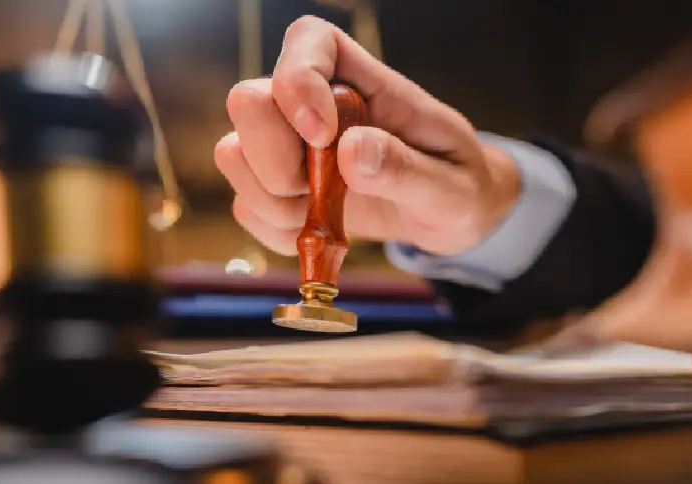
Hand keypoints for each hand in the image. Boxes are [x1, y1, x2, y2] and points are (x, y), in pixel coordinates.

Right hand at [216, 15, 519, 256]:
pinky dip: (282, 234)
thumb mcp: (451, 186)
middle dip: (275, 160)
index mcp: (365, 81)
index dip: (299, 82)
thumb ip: (406, 169)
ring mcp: (288, 146)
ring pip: (234, 156)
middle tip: (325, 192)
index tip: (323, 135)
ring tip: (333, 216)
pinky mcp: (276, 189)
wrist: (448, 216)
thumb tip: (351, 153)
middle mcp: (314, 104)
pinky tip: (323, 232)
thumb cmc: (457, 186)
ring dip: (278, 203)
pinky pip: (248, 210)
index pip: (309, 42)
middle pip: (248, 101)